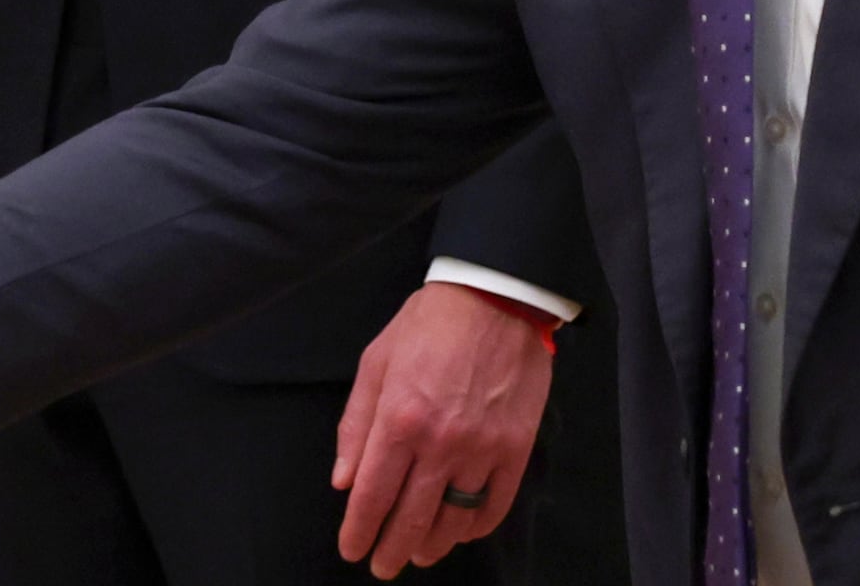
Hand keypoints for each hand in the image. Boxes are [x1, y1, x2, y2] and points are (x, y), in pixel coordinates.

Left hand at [332, 282, 555, 575]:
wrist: (493, 300)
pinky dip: (475, 527)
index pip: (373, 494)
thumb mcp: (374, 364)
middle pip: (412, 517)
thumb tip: (344, 481)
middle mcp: (440, 443)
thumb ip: (355, 426)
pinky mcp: (516, 449)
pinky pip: (495, 505)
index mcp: (399, 420)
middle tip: (381, 566)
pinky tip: (460, 533)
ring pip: (454, 519)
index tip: (352, 550)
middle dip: (392, 549)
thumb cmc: (425, 327)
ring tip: (418, 554)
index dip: (359, 529)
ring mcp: (482, 450)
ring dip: (432, 544)